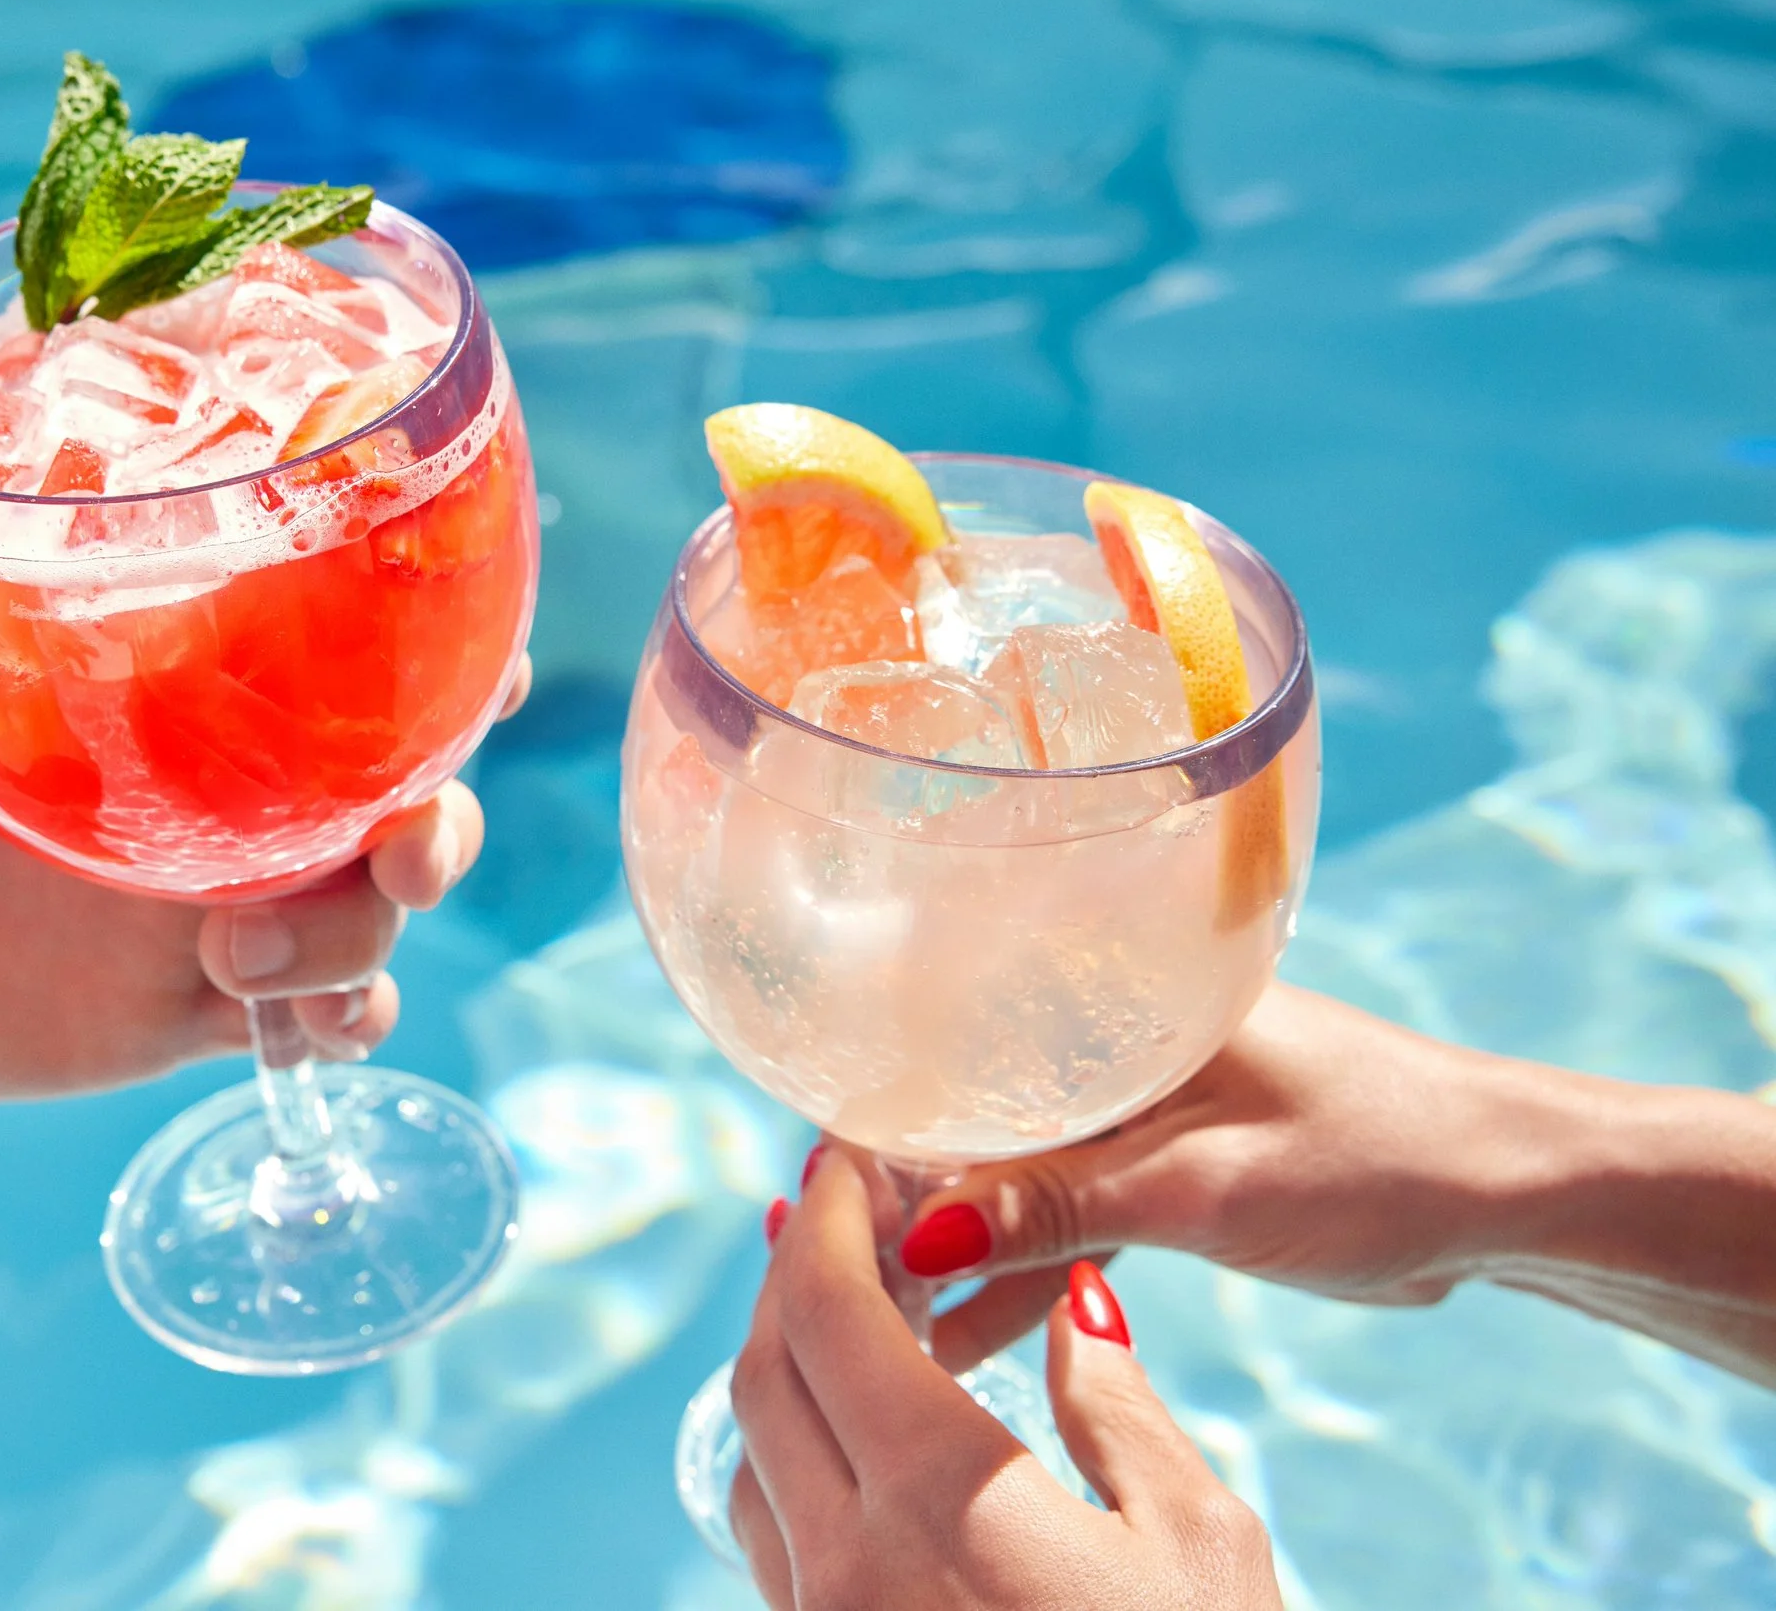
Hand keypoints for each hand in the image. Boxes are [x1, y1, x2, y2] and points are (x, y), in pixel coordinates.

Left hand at [0, 514, 525, 1097]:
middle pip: (388, 795)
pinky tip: (285, 1033)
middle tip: (404, 841)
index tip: (487, 654)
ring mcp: (196, 903)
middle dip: (439, 819)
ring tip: (244, 963)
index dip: (432, 654)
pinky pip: (302, 1019)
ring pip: (362, 916)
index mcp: (153, 683)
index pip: (324, 656)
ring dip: (362, 937)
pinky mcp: (164, 1010)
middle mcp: (204, 787)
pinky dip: (330, 1027)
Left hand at [732, 1153, 1281, 1610]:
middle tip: (845, 1211)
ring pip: (754, 1462)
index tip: (844, 1155)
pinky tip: (864, 1440)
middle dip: (793, 1274)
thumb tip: (1079, 1310)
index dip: (824, 1215)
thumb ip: (1119, 1411)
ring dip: (785, 1367)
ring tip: (856, 1310)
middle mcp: (846, 1568)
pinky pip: (775, 1544)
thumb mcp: (1197, 1545)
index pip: (826, 1312)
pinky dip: (796, 1461)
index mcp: (937, 1504)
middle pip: (765, 1373)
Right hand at [899, 984, 1580, 1364]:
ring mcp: (1142, 1101)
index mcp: (1125, 997)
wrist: (1507, 1194)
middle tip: (836, 1264)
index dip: (882, 1106)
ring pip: (1016, 1169)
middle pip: (974, 1109)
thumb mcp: (1207, 1187)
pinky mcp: (1169, 1162)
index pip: (963, 1038)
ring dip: (962, 1240)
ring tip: (888, 1314)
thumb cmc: (1382, 1153)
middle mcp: (1118, 1037)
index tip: (818, 1176)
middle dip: (906, 1186)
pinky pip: (1066, 1209)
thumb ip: (1061, 1208)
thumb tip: (923, 1240)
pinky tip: (966, 1327)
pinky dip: (1024, 1262)